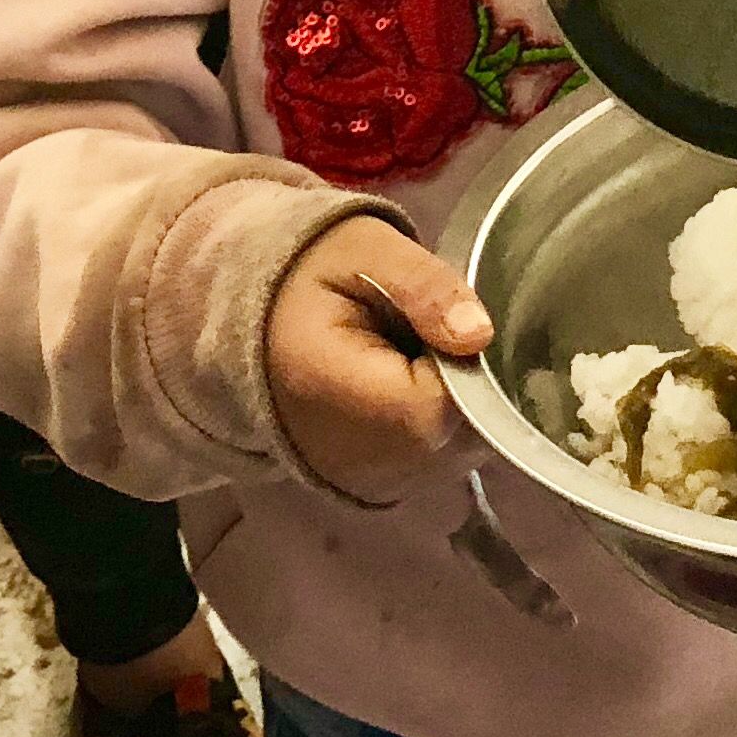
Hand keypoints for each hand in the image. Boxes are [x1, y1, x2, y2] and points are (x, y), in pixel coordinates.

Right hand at [264, 218, 492, 499]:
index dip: (470, 360)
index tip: (450, 319)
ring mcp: (368, 481)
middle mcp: (353, 457)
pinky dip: (450, 421)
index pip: (447, 403)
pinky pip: (443, 459)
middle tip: (439, 328)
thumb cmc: (308, 274)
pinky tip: (421, 380)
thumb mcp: (366, 251)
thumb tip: (479, 335)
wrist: (258, 318)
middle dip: (475, 379)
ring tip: (425, 352)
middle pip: (463, 433)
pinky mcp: (381, 486)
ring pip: (461, 450)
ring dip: (466, 401)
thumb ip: (424, 286)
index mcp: (338, 394)